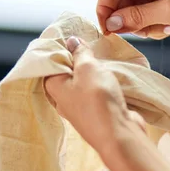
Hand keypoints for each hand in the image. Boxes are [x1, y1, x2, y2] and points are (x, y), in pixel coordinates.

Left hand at [44, 37, 145, 157]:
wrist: (118, 135)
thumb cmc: (98, 100)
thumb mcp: (88, 68)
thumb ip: (80, 52)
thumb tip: (72, 41)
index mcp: (54, 87)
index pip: (50, 62)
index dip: (61, 48)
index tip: (73, 36)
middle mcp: (63, 100)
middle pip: (67, 73)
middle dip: (79, 59)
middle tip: (90, 45)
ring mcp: (80, 109)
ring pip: (83, 84)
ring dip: (93, 72)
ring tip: (103, 59)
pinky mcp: (96, 114)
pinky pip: (96, 94)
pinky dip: (102, 84)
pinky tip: (111, 77)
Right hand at [97, 0, 169, 53]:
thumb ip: (138, 16)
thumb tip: (111, 23)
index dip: (106, 6)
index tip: (106, 29)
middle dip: (128, 18)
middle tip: (139, 33)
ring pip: (133, 10)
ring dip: (143, 25)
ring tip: (164, 28)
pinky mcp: (165, 2)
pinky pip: (145, 16)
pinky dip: (152, 27)